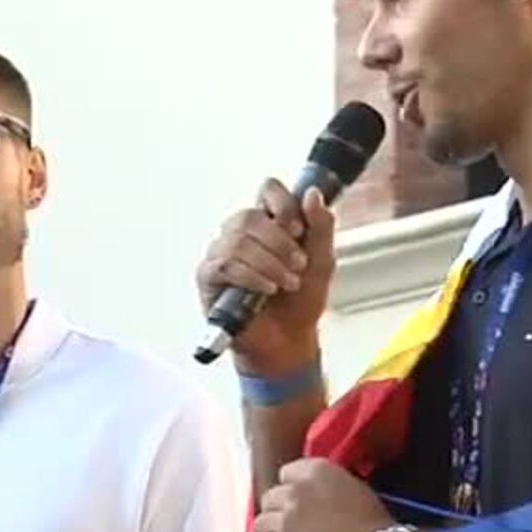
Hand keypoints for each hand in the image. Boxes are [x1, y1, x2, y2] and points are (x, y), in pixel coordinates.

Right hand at [195, 181, 336, 373]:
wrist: (288, 341)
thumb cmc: (300, 302)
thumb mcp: (322, 262)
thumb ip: (321, 227)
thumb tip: (313, 194)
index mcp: (268, 223)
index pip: (267, 190)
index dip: (284, 205)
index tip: (299, 230)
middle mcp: (241, 234)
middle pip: (250, 215)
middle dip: (280, 242)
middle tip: (298, 265)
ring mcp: (221, 253)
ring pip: (237, 239)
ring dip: (269, 262)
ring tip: (286, 283)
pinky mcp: (209, 277)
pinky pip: (224, 264)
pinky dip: (250, 275)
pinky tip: (267, 288)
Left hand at [247, 458, 393, 531]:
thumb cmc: (377, 528)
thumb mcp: (356, 491)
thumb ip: (330, 486)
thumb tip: (318, 495)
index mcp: (316, 471)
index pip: (286, 473)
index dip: (292, 491)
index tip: (300, 504)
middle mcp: (294, 491)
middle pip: (270, 498)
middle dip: (278, 513)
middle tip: (292, 528)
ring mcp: (283, 520)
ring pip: (260, 523)